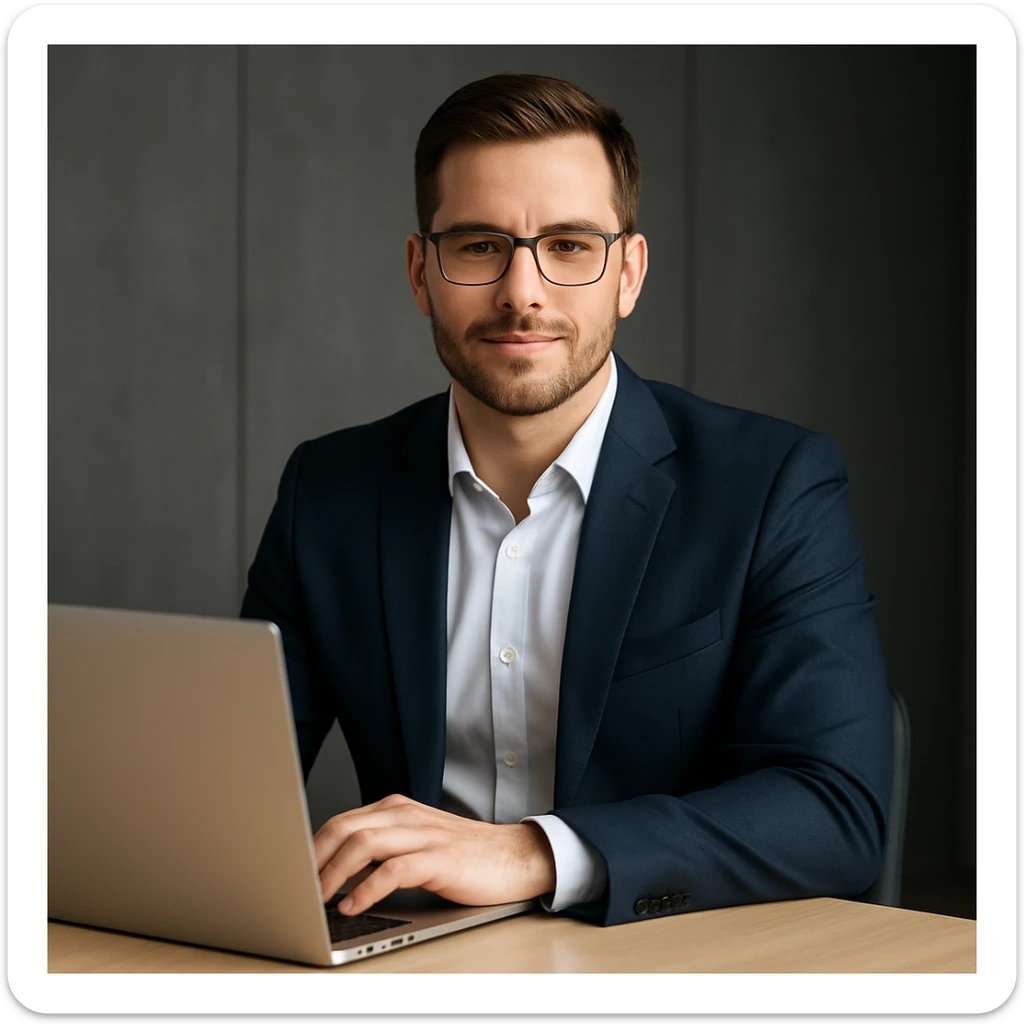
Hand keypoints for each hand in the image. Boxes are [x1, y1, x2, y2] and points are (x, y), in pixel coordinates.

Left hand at [313, 793, 556, 914]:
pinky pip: (393, 869)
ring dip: (334, 873)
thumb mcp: (417, 842)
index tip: (293, 873)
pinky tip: (354, 905)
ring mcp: (424, 834)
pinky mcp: (440, 858)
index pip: (341, 820)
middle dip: (314, 858)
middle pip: (345, 827)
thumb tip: (336, 874)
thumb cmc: (465, 855)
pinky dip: (367, 889)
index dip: (312, 846)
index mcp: (397, 809)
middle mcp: (407, 815)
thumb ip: (383, 847)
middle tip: (298, 887)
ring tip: (320, 898)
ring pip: (364, 843)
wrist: (516, 856)